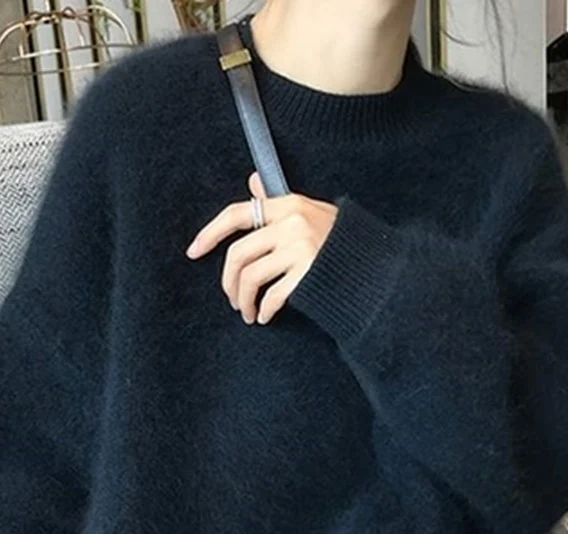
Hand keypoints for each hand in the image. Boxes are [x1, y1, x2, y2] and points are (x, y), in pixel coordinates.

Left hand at [186, 172, 337, 324]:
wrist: (374, 267)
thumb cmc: (339, 243)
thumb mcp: (310, 213)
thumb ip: (279, 203)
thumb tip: (253, 182)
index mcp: (288, 204)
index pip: (237, 213)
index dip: (210, 233)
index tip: (193, 252)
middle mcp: (291, 223)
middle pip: (238, 254)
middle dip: (229, 283)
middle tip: (232, 299)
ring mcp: (300, 248)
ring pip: (251, 277)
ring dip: (244, 301)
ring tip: (249, 313)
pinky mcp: (308, 273)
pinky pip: (273, 295)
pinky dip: (265, 310)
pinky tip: (266, 316)